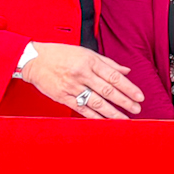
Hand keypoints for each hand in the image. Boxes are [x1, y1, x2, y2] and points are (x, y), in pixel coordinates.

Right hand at [19, 43, 144, 118]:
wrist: (34, 60)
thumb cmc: (60, 54)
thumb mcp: (85, 52)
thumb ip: (107, 63)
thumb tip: (126, 71)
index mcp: (89, 62)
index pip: (114, 76)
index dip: (129, 88)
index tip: (139, 96)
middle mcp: (82, 74)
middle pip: (108, 91)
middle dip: (125, 102)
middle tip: (137, 109)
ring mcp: (72, 87)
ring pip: (96, 102)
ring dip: (112, 112)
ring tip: (125, 119)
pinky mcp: (63, 97)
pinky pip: (82, 109)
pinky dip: (94, 116)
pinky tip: (105, 121)